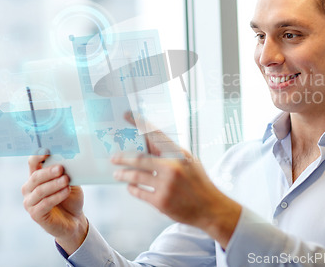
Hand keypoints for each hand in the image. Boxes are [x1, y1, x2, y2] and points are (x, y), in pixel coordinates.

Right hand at [21, 155, 87, 254]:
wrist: (74, 219)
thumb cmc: (70, 197)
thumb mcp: (70, 181)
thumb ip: (65, 172)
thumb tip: (68, 159)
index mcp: (36, 177)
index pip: (32, 163)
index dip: (37, 156)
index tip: (47, 150)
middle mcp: (29, 189)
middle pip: (35, 177)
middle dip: (48, 172)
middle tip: (61, 168)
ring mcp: (30, 203)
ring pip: (40, 191)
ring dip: (54, 184)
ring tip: (66, 180)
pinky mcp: (35, 215)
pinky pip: (45, 204)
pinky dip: (56, 196)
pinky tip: (66, 191)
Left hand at [112, 114, 241, 248]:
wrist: (211, 208)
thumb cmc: (199, 183)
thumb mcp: (190, 163)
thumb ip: (171, 155)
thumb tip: (149, 146)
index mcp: (179, 154)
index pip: (156, 134)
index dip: (140, 123)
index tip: (127, 115)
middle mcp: (172, 167)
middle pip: (139, 158)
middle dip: (123, 157)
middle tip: (113, 157)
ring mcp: (166, 185)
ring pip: (136, 176)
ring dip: (123, 174)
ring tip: (117, 173)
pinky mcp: (161, 201)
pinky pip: (139, 192)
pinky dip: (132, 188)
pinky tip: (130, 186)